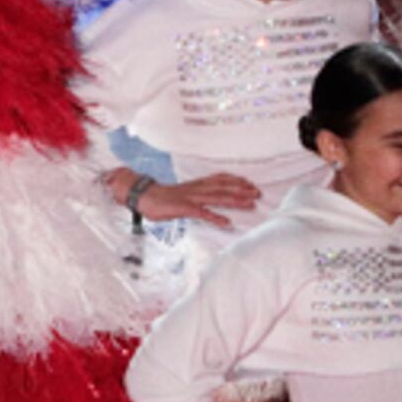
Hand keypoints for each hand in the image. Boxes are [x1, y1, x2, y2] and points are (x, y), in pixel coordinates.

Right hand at [137, 173, 262, 229]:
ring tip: (250, 204)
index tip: (250, 183)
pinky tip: (227, 222)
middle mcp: (196, 189)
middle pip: (223, 187)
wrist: (143, 196)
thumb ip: (196, 195)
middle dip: (242, 189)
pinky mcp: (184, 208)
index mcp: (196, 185)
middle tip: (258, 193)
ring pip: (217, 198)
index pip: (220, 179)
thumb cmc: (161, 198)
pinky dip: (216, 217)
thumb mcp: (182, 192)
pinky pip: (202, 213)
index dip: (236, 180)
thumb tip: (206, 199)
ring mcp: (191, 198)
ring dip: (235, 201)